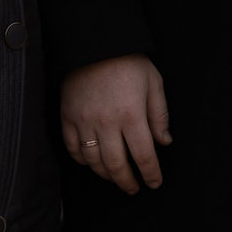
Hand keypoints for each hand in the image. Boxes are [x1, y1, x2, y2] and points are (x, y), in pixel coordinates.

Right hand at [62, 55, 172, 194]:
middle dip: (127, 182)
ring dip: (106, 175)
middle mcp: (106, 122)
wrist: (95, 43)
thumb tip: (164, 143)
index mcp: (132, 114)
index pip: (144, 155)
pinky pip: (72, 148)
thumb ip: (160, 115)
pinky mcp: (67, 117)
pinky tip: (93, 163)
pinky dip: (82, 160)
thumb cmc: (129, 62)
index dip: (151, 174)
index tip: (155, 183)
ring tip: (116, 178)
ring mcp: (83, 121)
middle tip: (134, 188)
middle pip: (116, 165)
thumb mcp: (154, 83)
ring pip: (93, 161)